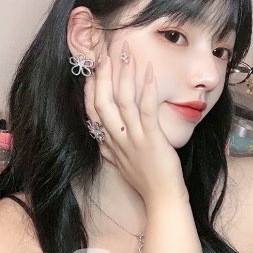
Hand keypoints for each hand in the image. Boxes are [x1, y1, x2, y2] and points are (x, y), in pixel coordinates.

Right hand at [84, 41, 187, 204]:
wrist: (162, 198)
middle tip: (104, 54)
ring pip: (122, 102)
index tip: (91, 70)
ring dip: (123, 76)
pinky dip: (147, 90)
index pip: (92, 112)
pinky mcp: (152, 139)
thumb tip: (101, 139)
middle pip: (102, 103)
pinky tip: (149, 72)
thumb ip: (109, 149)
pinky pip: (146, 111)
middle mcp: (117, 139)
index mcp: (109, 143)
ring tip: (125, 54)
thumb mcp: (120, 164)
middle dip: (102, 77)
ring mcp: (133, 139)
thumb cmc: (144, 179)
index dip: (90, 89)